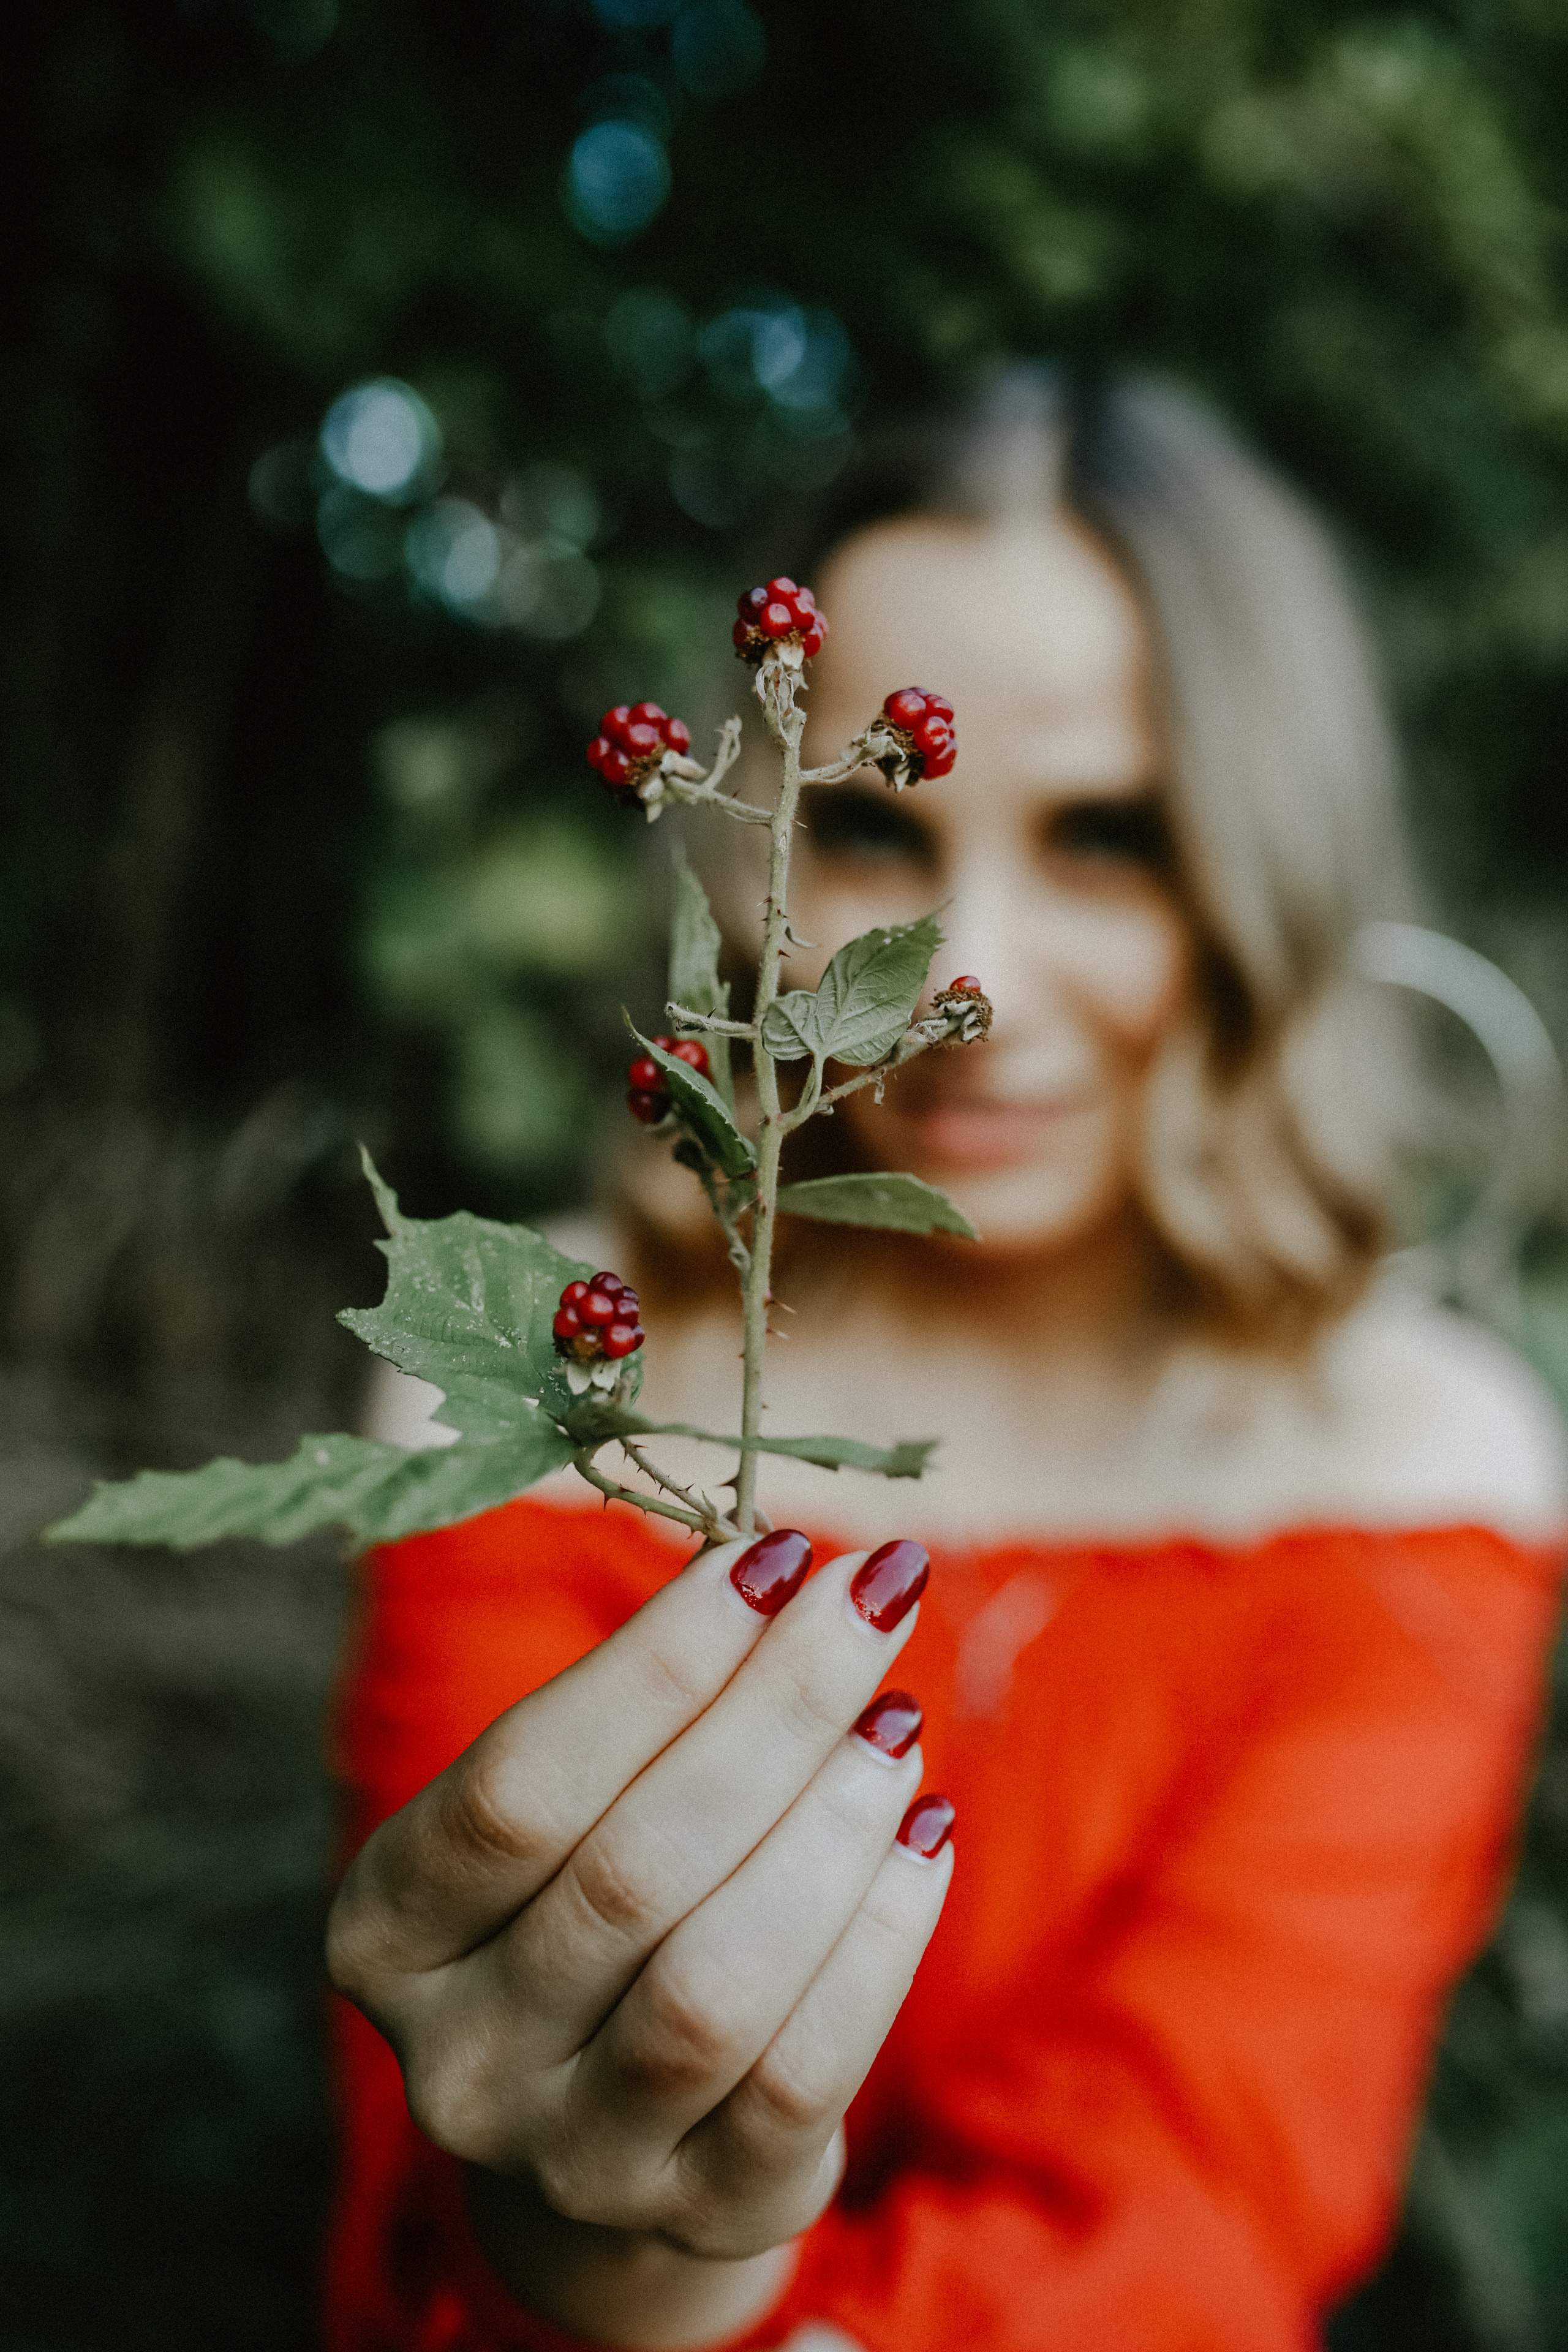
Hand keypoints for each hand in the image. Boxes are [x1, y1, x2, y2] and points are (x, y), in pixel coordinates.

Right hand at [326, 1533, 952, 2344]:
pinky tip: (925, 1832)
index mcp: (386, 1930)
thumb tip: (782, 1569)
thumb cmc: (584, 1905)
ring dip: (832, 1823)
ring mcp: (575, 2156)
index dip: (656, 1663)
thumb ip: (642, 1707)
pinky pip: (808, 2068)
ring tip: (898, 1718)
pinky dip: (881, 1936)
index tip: (772, 1553)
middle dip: (776, 1707)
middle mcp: (460, 2059)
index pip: (519, 1784)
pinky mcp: (704, 2207)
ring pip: (720, 1979)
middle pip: (633, 1868)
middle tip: (874, 1594)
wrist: (603, 2130)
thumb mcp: (568, 1809)